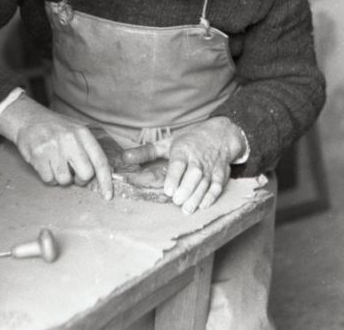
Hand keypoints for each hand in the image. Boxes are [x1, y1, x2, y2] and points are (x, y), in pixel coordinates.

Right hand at [0, 94, 112, 197]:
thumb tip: (106, 172)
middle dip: (81, 180)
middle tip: (74, 174)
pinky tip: (47, 165)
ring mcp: (54, 147)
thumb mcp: (77, 131)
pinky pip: (49, 180)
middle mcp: (70, 139)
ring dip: (62, 178)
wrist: (28, 119)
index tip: (108, 195)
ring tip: (57, 166)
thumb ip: (90, 149)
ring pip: (65, 180)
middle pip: (86, 174)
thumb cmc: (56, 128)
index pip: (100, 161)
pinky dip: (49, 177)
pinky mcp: (38, 155)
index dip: (106, 181)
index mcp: (83, 133)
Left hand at [123, 117, 245, 212]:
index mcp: (183, 150)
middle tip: (176, 201)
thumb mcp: (167, 143)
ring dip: (197, 196)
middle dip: (186, 188)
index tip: (168, 190)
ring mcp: (210, 167)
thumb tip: (123, 158)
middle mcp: (197, 159)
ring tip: (186, 209)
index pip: (178, 164)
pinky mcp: (220, 174)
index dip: (174, 177)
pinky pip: (218, 186)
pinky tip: (203, 206)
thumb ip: (145, 152)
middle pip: (194, 175)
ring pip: (205, 183)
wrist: (220, 134)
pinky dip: (212, 196)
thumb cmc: (189, 140)